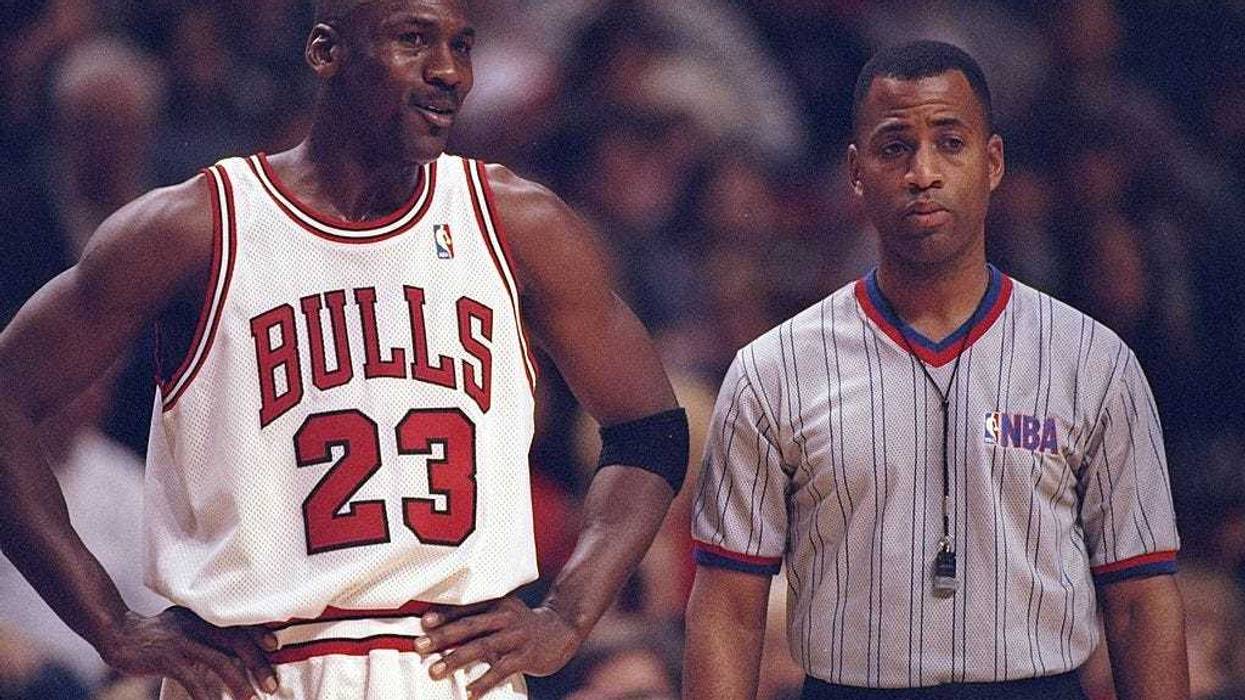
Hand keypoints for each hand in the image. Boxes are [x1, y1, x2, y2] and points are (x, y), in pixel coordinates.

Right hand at [97, 606, 278, 699]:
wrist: (118, 634)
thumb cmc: (157, 633)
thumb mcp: (186, 624)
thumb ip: (207, 630)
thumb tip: (236, 646)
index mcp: (205, 615)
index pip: (239, 624)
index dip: (259, 634)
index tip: (276, 647)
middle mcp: (198, 624)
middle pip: (236, 642)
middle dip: (257, 664)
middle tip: (271, 685)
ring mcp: (182, 641)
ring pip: (219, 661)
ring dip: (238, 682)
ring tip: (249, 698)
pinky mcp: (167, 658)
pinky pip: (193, 680)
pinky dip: (206, 696)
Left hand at [415, 596, 582, 697]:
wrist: (563, 628)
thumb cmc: (524, 624)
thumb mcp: (505, 612)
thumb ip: (480, 618)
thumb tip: (445, 631)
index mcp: (497, 603)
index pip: (467, 608)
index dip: (444, 615)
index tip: (423, 623)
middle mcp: (505, 617)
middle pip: (469, 626)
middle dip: (443, 637)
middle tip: (420, 646)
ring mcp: (516, 636)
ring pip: (482, 647)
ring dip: (456, 659)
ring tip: (435, 671)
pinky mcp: (526, 656)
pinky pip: (502, 669)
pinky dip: (484, 681)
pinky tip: (470, 693)